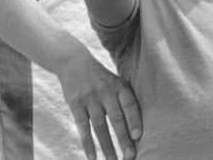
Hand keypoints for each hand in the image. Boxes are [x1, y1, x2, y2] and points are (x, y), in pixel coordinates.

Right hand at [56, 42, 141, 159]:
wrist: (74, 61)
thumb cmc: (101, 77)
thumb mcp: (115, 81)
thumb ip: (125, 100)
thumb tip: (139, 128)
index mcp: (119, 86)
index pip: (130, 104)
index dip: (134, 120)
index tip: (138, 137)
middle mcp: (105, 91)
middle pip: (116, 118)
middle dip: (124, 139)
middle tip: (130, 156)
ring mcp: (89, 98)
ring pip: (100, 126)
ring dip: (107, 146)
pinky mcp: (75, 104)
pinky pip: (82, 127)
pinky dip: (88, 144)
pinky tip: (93, 157)